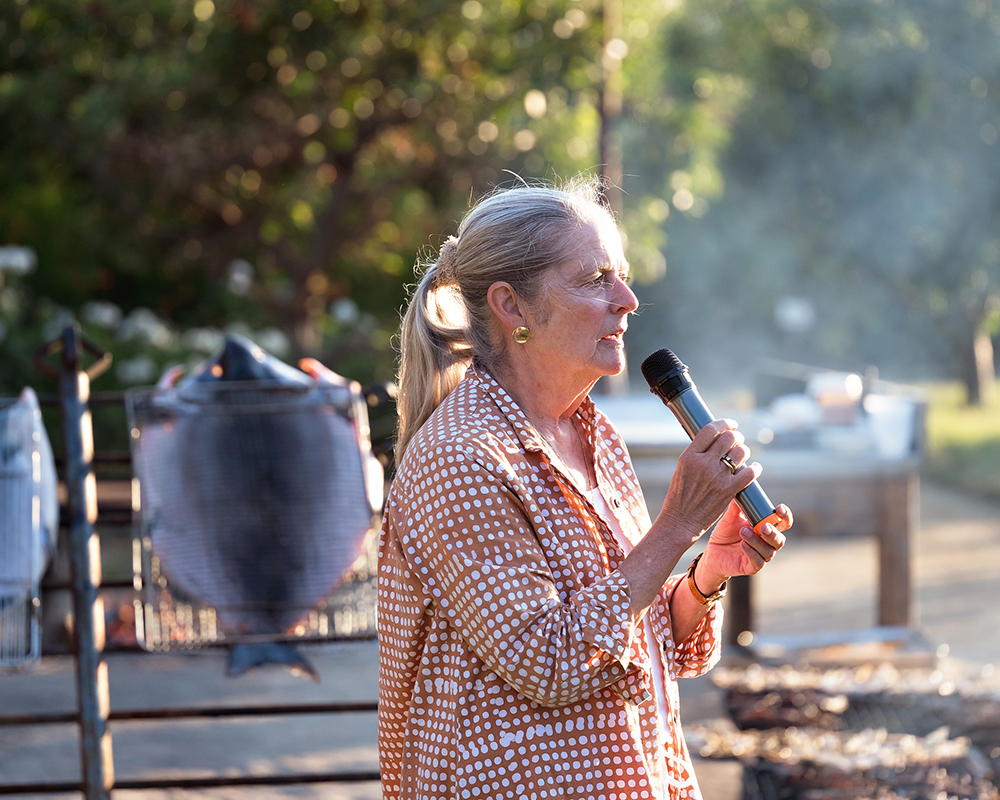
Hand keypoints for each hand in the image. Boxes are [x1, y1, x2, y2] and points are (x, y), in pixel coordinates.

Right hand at [658, 419, 761, 542]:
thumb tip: (713, 442)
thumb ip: (696, 456)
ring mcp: (717, 477)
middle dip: (736, 436)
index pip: (710, 430)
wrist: (680, 521)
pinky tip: (755, 468)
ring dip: (745, 450)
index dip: (724, 423)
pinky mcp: (728, 491)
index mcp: (689, 457)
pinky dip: (755, 468)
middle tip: (737, 440)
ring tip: (743, 454)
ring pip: (740, 453)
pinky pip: (749, 473)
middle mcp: (703, 464)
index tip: (730, 424)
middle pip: (728, 438)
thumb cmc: (679, 497)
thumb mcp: (681, 470)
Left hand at [698, 502, 792, 588]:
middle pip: (780, 539)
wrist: (712, 553)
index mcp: (766, 529)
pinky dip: (752, 552)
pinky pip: (758, 562)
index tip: (779, 508)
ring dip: (757, 540)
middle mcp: (767, 543)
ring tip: (743, 531)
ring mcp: (761, 556)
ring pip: (769, 551)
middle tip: (763, 526)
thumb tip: (739, 489)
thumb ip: (737, 507)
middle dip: (773, 532)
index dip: (785, 516)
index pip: (783, 523)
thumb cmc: (725, 534)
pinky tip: (743, 544)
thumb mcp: (730, 518)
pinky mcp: (752, 567)